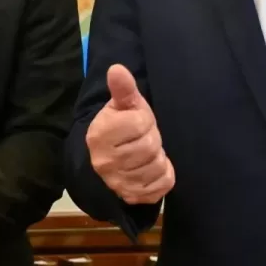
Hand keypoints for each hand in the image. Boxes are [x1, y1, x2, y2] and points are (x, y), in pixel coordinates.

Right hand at [85, 64, 174, 204]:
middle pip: (150, 146)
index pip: (140, 123)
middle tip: (143, 138)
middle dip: (152, 139)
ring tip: (146, 153)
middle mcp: (106, 162)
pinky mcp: (133, 197)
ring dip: (158, 157)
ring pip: (157, 166)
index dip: (144, 120)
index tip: (137, 122)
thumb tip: (117, 68)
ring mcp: (119, 183)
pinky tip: (153, 168)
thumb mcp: (121, 105)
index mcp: (100, 135)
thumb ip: (123, 88)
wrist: (106, 160)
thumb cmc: (119, 128)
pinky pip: (163, 184)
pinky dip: (164, 174)